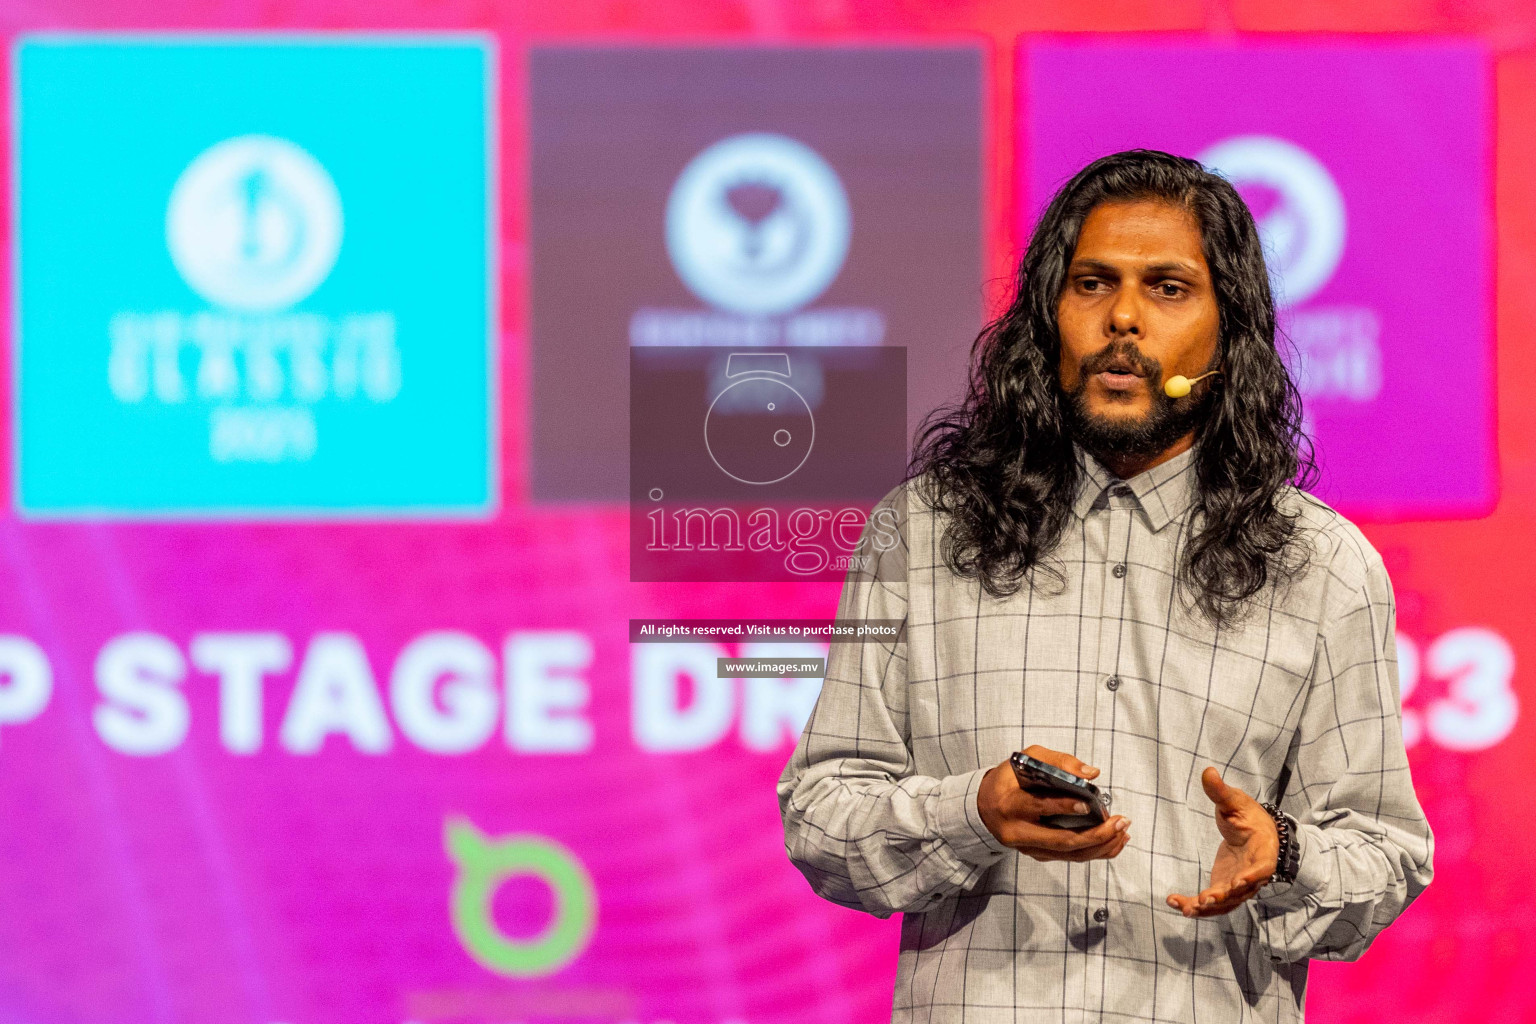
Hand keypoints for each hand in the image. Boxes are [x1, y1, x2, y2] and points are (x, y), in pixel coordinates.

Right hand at [977, 745, 1130, 861]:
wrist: (984, 805)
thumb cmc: (1009, 779)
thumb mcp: (1028, 759)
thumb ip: (1059, 762)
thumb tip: (1092, 774)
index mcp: (1009, 804)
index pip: (1038, 807)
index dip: (1063, 806)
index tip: (1087, 802)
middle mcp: (1017, 832)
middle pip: (1061, 841)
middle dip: (1096, 834)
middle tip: (1120, 821)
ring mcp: (1028, 848)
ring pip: (1070, 854)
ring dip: (1101, 846)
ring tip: (1123, 832)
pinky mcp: (1038, 854)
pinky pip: (1071, 857)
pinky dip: (1095, 851)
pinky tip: (1113, 841)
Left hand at [1166, 767, 1278, 917]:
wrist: (1255, 832)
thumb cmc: (1249, 817)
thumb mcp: (1236, 801)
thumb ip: (1221, 791)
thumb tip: (1207, 771)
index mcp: (1263, 851)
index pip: (1261, 868)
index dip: (1252, 876)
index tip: (1238, 882)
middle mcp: (1253, 874)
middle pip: (1241, 892)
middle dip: (1222, 898)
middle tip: (1203, 900)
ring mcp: (1239, 885)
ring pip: (1225, 903)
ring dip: (1205, 908)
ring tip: (1183, 907)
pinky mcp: (1225, 888)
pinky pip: (1212, 902)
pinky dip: (1194, 904)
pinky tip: (1174, 902)